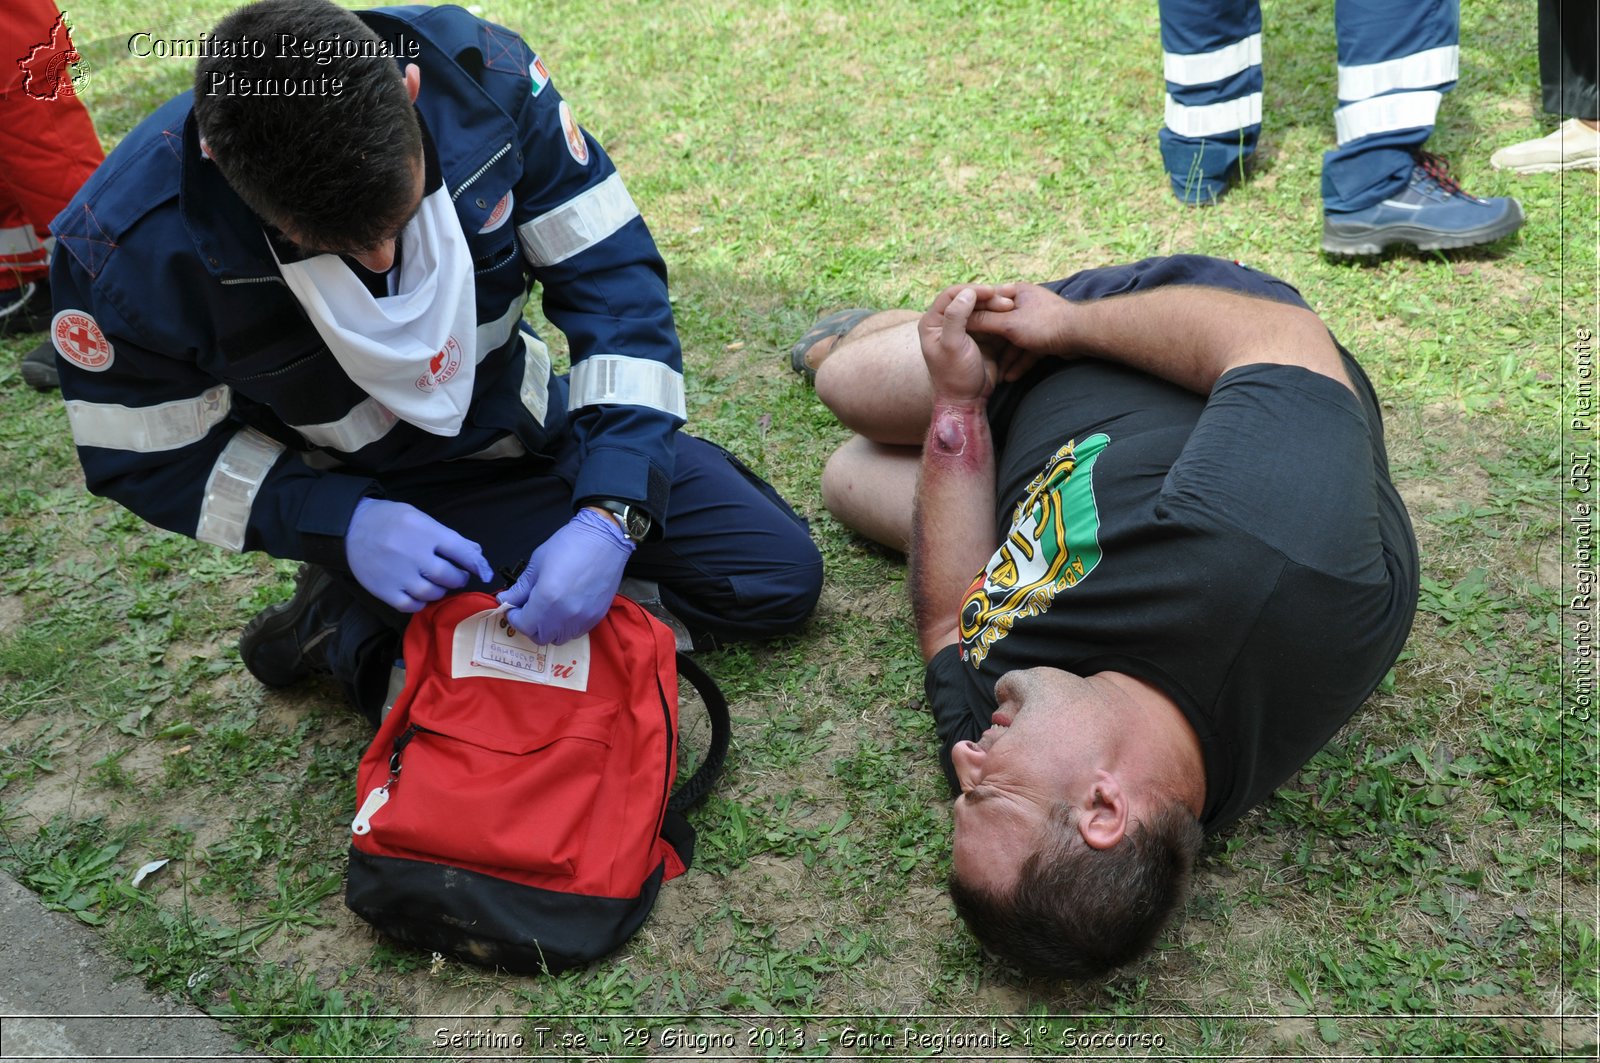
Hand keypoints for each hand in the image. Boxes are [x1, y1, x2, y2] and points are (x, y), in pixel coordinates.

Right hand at [346, 498, 493, 611]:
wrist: (350, 527)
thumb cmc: (389, 520)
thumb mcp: (420, 518)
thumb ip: (448, 536)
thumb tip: (476, 553)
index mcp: (426, 532)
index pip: (462, 552)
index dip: (477, 564)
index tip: (483, 572)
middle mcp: (414, 555)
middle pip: (449, 577)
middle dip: (457, 578)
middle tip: (454, 575)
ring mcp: (399, 575)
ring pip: (433, 594)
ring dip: (439, 591)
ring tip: (434, 582)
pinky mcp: (384, 590)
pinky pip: (411, 605)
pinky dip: (419, 602)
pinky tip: (417, 593)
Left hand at [497, 507, 634, 644]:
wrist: (604, 539)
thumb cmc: (569, 545)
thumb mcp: (537, 563)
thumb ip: (521, 587)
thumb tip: (506, 599)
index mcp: (546, 600)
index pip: (523, 625)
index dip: (514, 617)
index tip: (513, 607)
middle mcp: (564, 615)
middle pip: (540, 637)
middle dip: (530, 625)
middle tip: (528, 609)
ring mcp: (582, 618)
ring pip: (559, 638)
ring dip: (549, 629)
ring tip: (548, 610)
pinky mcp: (596, 617)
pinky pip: (576, 632)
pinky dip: (566, 626)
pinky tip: (566, 609)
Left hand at [919, 285, 1007, 404]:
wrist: (968, 399)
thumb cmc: (955, 375)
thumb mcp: (952, 346)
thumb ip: (956, 317)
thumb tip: (967, 293)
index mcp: (932, 322)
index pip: (951, 295)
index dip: (972, 290)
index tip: (991, 292)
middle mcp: (946, 322)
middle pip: (968, 299)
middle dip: (988, 297)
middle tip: (1008, 300)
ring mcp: (965, 328)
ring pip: (981, 308)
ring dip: (997, 305)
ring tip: (1013, 303)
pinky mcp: (980, 336)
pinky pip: (991, 319)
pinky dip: (1002, 315)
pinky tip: (1014, 312)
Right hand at [964, 282, 1077, 381]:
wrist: (1080, 334)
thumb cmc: (1045, 323)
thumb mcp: (1008, 324)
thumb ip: (984, 322)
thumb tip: (962, 320)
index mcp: (1016, 293)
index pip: (988, 302)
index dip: (974, 316)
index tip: (962, 331)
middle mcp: (1025, 304)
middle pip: (1000, 325)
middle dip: (991, 345)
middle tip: (977, 358)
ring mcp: (1036, 322)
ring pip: (1014, 341)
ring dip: (1006, 359)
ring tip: (996, 376)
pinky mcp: (1045, 337)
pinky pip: (1027, 350)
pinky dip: (1020, 362)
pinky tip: (1011, 377)